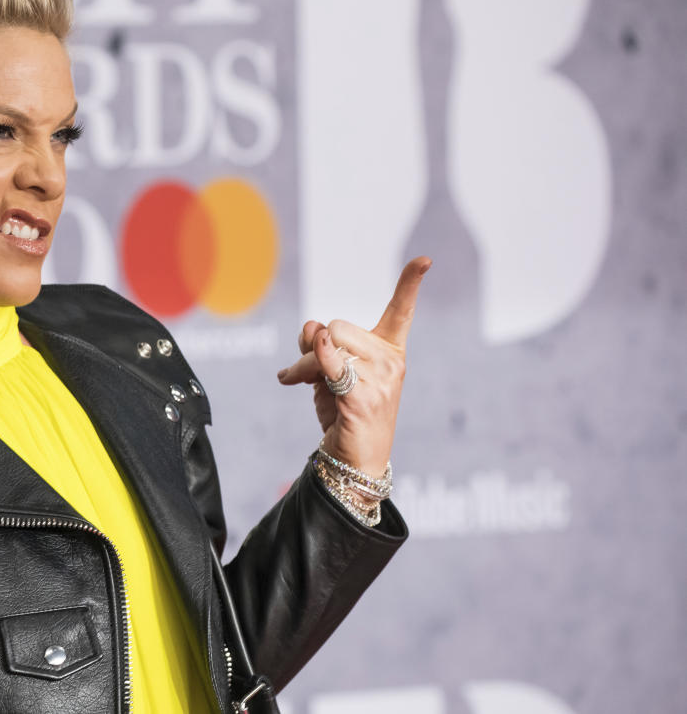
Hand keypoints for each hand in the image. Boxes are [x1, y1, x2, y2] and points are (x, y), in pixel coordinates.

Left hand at [276, 257, 430, 477]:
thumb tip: (311, 326)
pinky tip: (295, 371)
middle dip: (312, 347)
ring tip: (298, 385)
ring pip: (326, 345)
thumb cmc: (343, 413)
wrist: (353, 460)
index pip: (401, 312)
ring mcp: (381, 380)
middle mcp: (391, 362)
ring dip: (302, 365)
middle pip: (337, 326)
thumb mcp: (329, 372)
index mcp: (389, 351)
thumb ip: (319, 345)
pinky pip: (333, 366)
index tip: (424, 259)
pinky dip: (316, 359)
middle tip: (301, 374)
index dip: (410, 284)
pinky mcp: (362, 398)